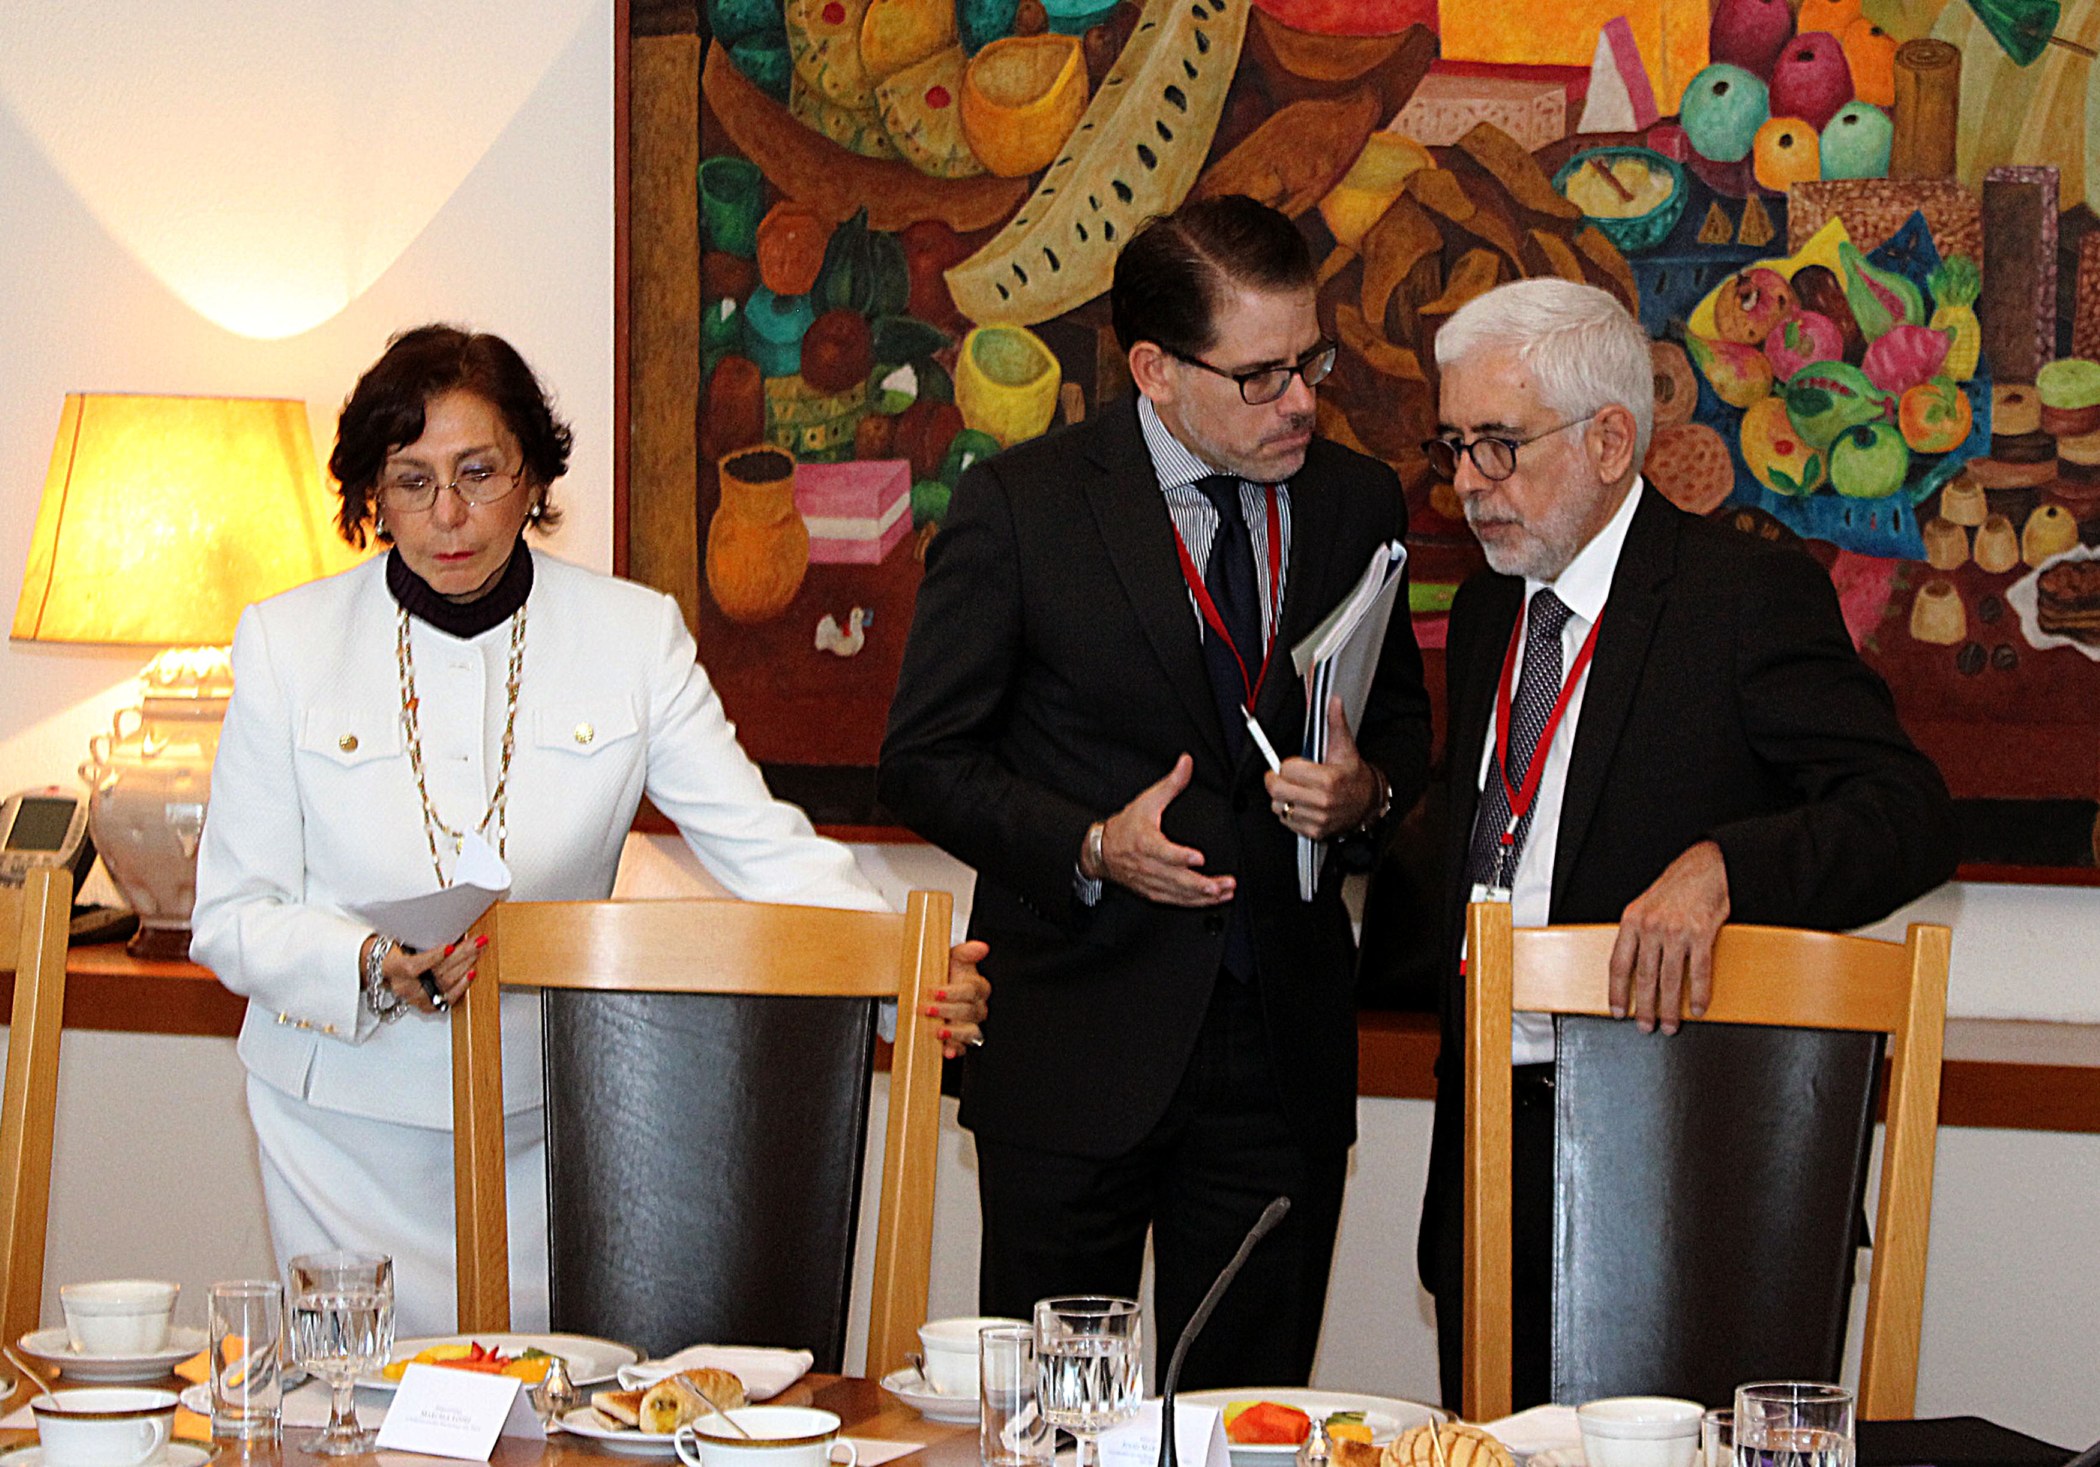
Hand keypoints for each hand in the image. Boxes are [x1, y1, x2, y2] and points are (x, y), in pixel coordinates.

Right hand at [377, 934, 481, 1013]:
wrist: (382, 968)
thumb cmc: (393, 950)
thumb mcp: (399, 939)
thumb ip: (417, 936)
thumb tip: (446, 926)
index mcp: (393, 968)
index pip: (414, 966)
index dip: (433, 958)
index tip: (450, 947)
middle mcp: (404, 987)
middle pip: (436, 973)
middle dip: (461, 955)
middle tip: (478, 942)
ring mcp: (415, 998)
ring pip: (445, 984)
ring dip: (466, 965)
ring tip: (479, 951)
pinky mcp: (425, 1005)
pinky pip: (447, 999)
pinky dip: (461, 985)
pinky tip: (472, 973)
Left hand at [926, 939, 990, 1057]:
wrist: (933, 991)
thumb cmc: (947, 974)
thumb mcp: (953, 958)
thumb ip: (966, 952)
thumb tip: (981, 947)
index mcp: (978, 988)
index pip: (971, 991)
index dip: (953, 992)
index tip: (935, 992)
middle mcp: (978, 1008)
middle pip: (969, 1012)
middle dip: (947, 1011)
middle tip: (926, 1009)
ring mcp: (971, 1025)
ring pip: (971, 1032)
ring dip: (955, 1032)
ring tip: (939, 1031)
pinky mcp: (962, 1041)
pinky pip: (963, 1048)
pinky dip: (955, 1050)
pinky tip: (946, 1050)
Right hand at [1098, 754, 1233, 906]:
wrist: (1101, 852)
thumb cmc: (1125, 827)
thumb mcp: (1147, 801)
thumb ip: (1171, 783)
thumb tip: (1186, 763)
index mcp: (1146, 843)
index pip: (1164, 852)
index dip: (1181, 856)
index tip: (1198, 858)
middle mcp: (1148, 866)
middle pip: (1177, 878)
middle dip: (1201, 884)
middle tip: (1222, 884)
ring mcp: (1151, 881)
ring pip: (1179, 893)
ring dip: (1203, 896)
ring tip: (1223, 892)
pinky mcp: (1153, 892)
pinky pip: (1176, 901)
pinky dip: (1195, 903)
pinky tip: (1212, 900)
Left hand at [1264, 696, 1379, 839]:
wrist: (1368, 803)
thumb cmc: (1352, 774)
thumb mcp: (1345, 747)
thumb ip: (1335, 723)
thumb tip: (1334, 700)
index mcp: (1329, 779)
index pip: (1286, 770)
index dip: (1286, 764)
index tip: (1293, 765)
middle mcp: (1323, 802)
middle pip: (1277, 790)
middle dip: (1276, 780)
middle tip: (1284, 776)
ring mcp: (1319, 819)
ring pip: (1278, 807)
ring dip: (1281, 798)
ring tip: (1295, 790)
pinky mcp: (1314, 832)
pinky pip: (1286, 821)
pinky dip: (1288, 813)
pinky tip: (1300, 804)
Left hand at [1608, 841, 1730, 1033]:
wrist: (1703, 866)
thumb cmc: (1674, 888)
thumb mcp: (1644, 906)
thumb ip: (1636, 934)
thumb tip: (1630, 968)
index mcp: (1632, 921)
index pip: (1619, 965)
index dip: (1617, 992)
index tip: (1618, 1012)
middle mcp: (1651, 927)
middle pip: (1644, 977)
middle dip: (1645, 1008)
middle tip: (1645, 1026)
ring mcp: (1676, 932)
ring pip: (1670, 980)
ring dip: (1669, 1008)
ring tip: (1669, 1025)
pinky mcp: (1702, 934)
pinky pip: (1699, 971)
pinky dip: (1699, 994)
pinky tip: (1698, 1008)